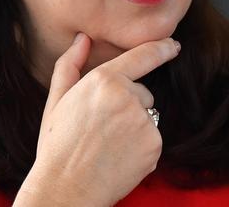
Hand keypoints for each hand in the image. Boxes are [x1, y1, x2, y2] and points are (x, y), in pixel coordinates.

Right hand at [19, 33, 179, 205]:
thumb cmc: (57, 146)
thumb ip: (70, 64)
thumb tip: (82, 38)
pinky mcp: (154, 145)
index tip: (172, 45)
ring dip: (134, 126)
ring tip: (108, 145)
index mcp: (103, 80)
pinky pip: (152, 138)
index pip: (142, 56)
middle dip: (127, 104)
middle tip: (100, 128)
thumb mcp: (56, 100)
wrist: (66, 190)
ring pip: (146, 115)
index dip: (161, 48)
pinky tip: (119, 157)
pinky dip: (141, 147)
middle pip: (141, 92)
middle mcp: (127, 96)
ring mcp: (143, 121)